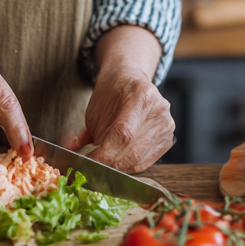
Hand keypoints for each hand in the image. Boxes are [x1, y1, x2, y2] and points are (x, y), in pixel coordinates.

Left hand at [68, 25, 173, 172]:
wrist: (129, 79)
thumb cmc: (111, 92)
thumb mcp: (95, 110)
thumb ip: (88, 135)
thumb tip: (76, 157)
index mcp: (141, 96)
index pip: (123, 134)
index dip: (103, 154)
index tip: (87, 162)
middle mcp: (158, 110)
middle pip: (132, 151)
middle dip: (107, 163)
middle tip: (91, 165)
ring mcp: (167, 125)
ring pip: (138, 160)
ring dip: (116, 166)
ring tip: (103, 159)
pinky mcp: (168, 139)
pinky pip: (145, 162)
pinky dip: (127, 164)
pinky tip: (117, 156)